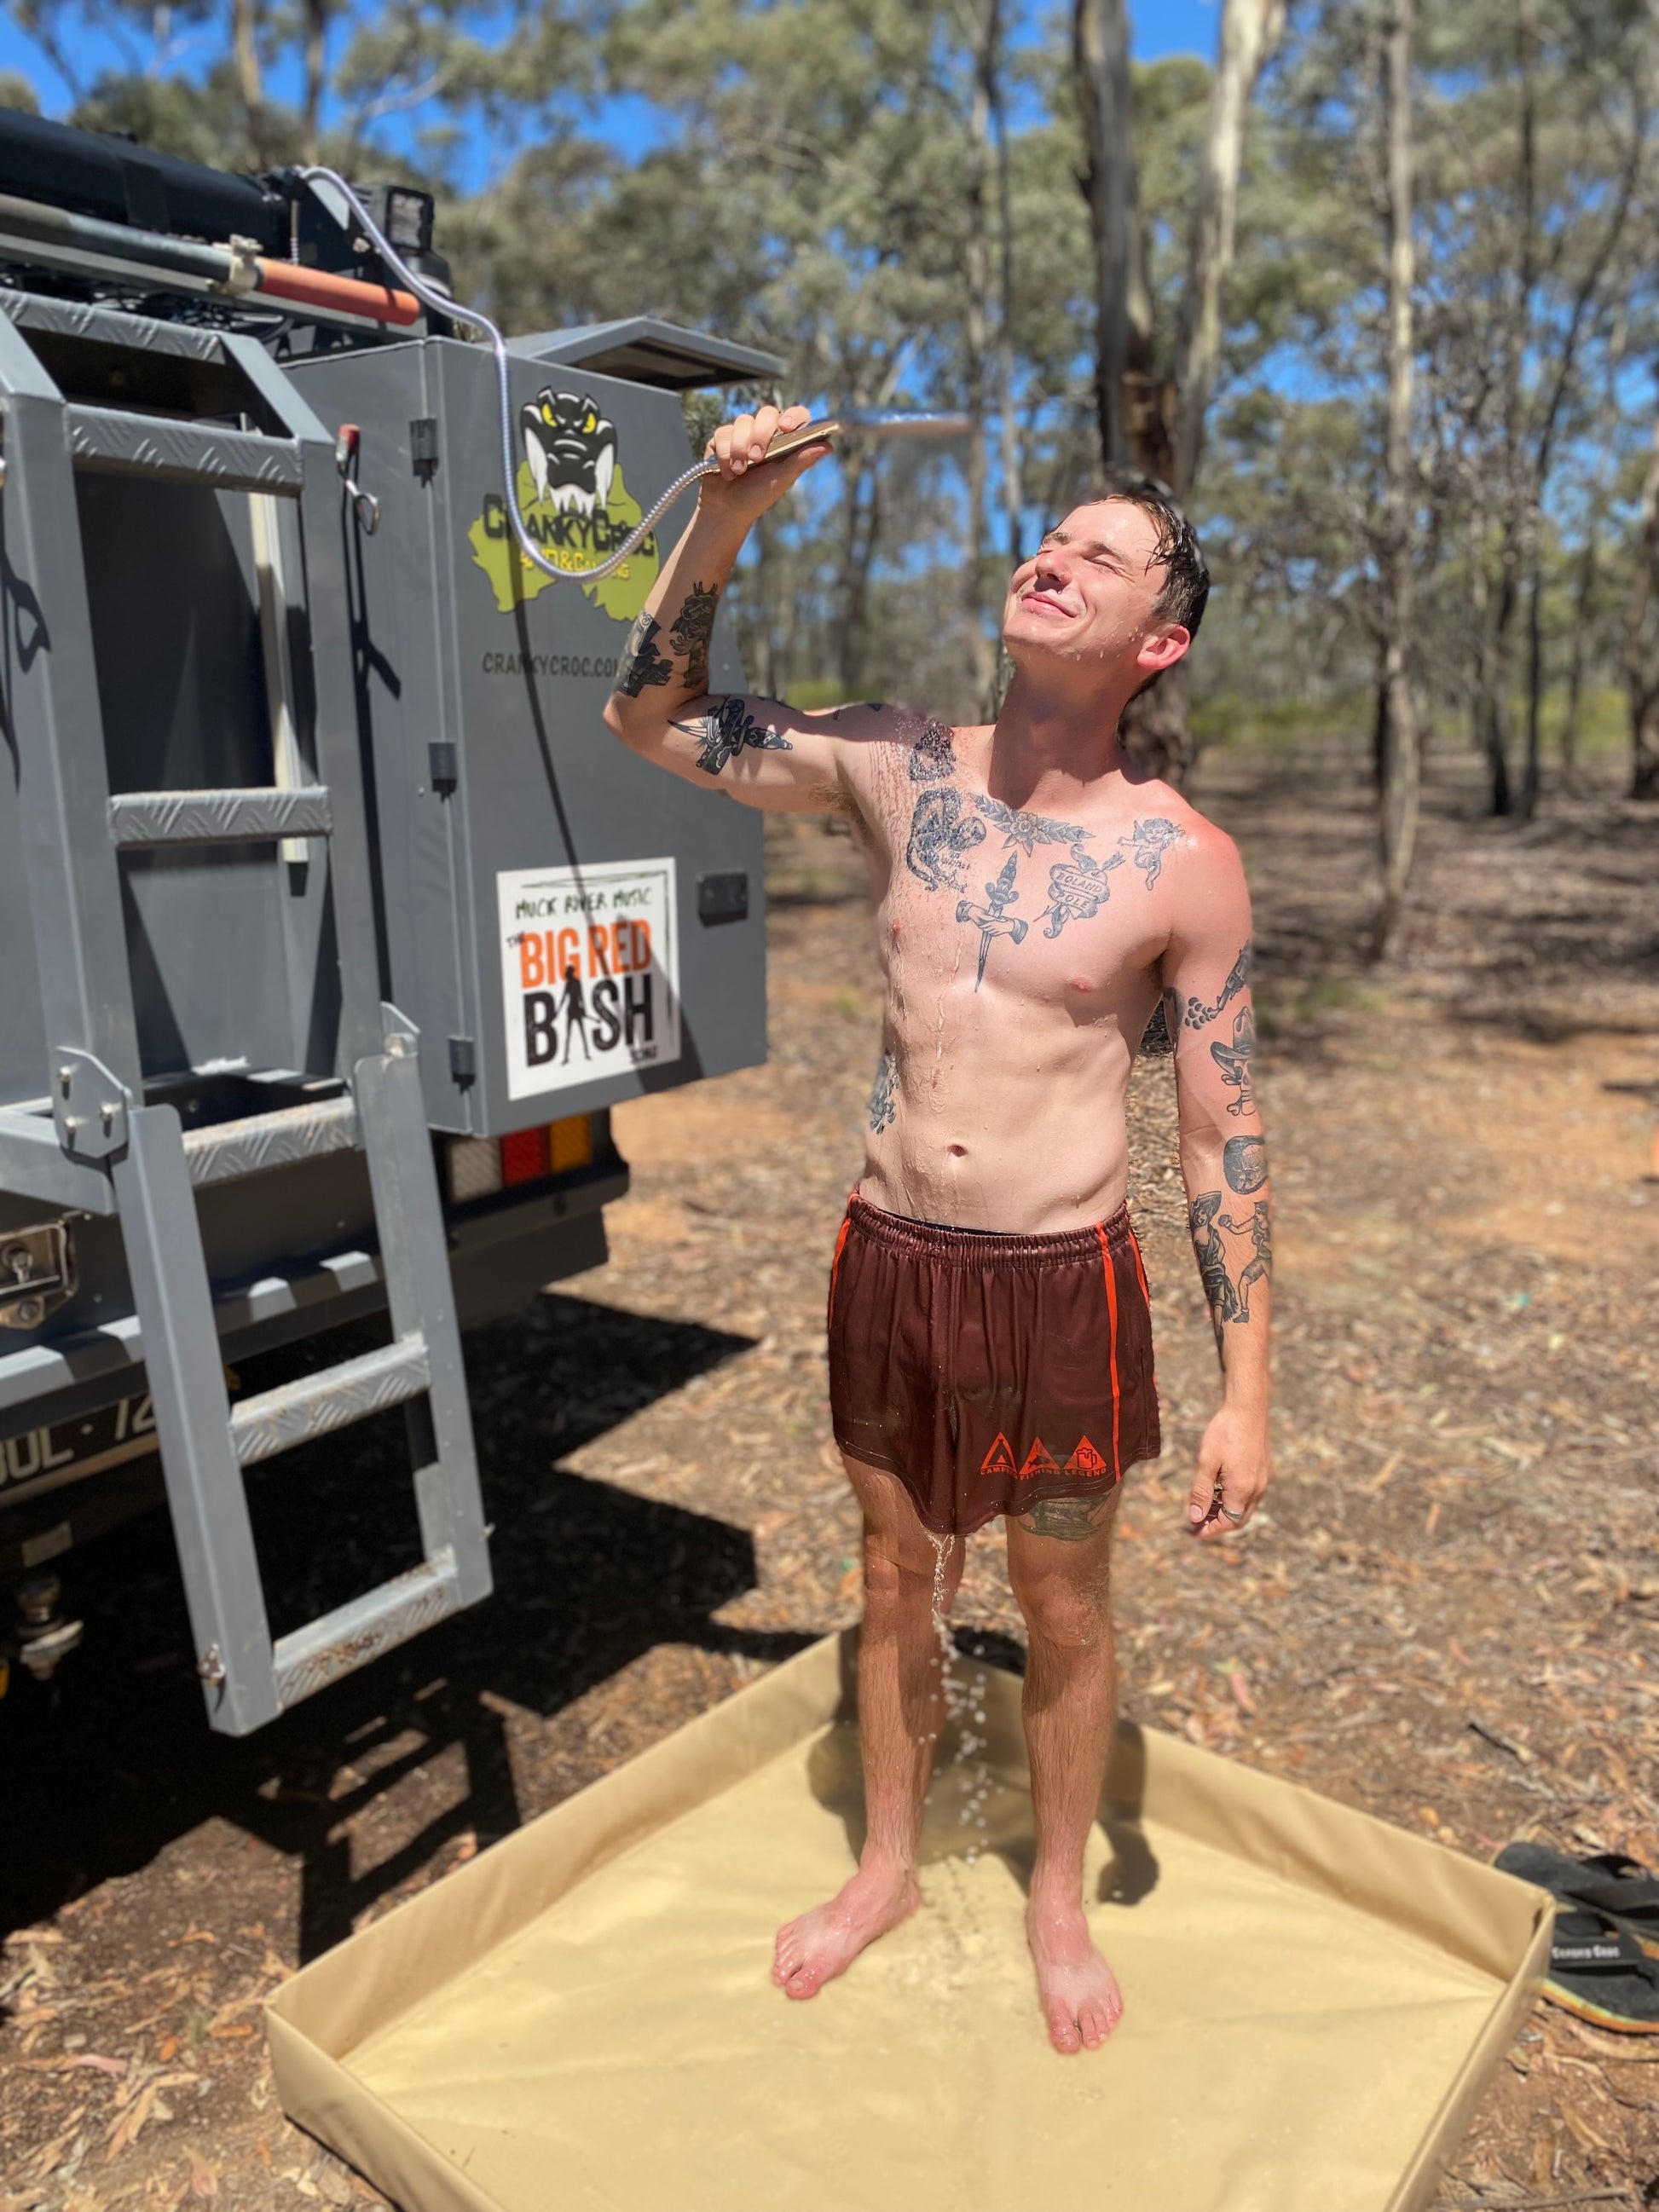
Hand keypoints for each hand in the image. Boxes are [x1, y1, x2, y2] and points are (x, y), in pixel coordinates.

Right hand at [698, 403, 831, 525]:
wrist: (727, 509)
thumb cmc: (758, 496)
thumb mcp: (782, 480)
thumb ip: (801, 461)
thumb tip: (828, 447)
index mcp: (785, 439)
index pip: (796, 415)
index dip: (793, 416)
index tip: (786, 428)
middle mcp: (765, 431)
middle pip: (767, 413)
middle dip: (760, 434)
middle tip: (757, 457)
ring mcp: (743, 432)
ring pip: (742, 421)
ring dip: (740, 448)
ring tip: (740, 471)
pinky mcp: (722, 438)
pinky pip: (723, 433)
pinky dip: (725, 454)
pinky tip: (728, 472)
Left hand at [1186, 1404, 1269, 1540]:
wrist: (1248, 1407)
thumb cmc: (1225, 1432)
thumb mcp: (1206, 1462)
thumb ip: (1200, 1491)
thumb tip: (1194, 1517)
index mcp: (1242, 1490)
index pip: (1228, 1522)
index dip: (1211, 1531)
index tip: (1194, 1533)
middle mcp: (1257, 1488)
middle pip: (1238, 1519)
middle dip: (1218, 1525)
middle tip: (1197, 1525)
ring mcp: (1263, 1479)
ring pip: (1245, 1507)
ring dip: (1226, 1512)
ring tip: (1205, 1508)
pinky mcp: (1264, 1470)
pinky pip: (1250, 1494)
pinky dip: (1234, 1499)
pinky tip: (1219, 1490)